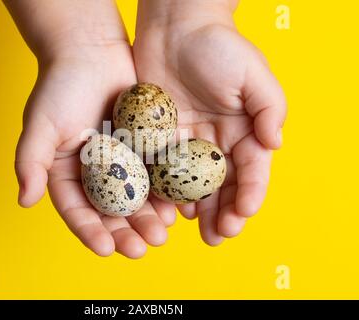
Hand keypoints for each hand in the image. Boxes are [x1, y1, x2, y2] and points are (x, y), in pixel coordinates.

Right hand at [7, 0, 176, 257]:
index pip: (77, 210)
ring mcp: (121, 161)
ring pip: (136, 197)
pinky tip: (175, 205)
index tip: (107, 248)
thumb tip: (24, 201)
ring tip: (162, 232)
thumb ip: (30, 162)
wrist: (90, 49)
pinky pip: (154, 173)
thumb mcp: (40, 124)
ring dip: (148, 218)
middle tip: (142, 247)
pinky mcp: (142, 147)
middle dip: (125, 232)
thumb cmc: (60, 85)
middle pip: (110, 210)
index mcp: (66, 172)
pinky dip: (164, 191)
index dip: (91, 232)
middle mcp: (94, 172)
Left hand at [134, 1, 286, 244]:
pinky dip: (166, 191)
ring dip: (195, 210)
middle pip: (221, 186)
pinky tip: (166, 208)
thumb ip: (270, 110)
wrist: (175, 27)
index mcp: (244, 131)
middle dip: (223, 213)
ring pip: (192, 185)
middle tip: (216, 237)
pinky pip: (163, 170)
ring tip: (195, 231)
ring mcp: (187, 142)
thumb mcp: (254, 74)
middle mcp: (216, 142)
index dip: (249, 195)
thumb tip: (275, 145)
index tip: (242, 214)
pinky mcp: (160, 137)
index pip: (250, 171)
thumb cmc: (219, 46)